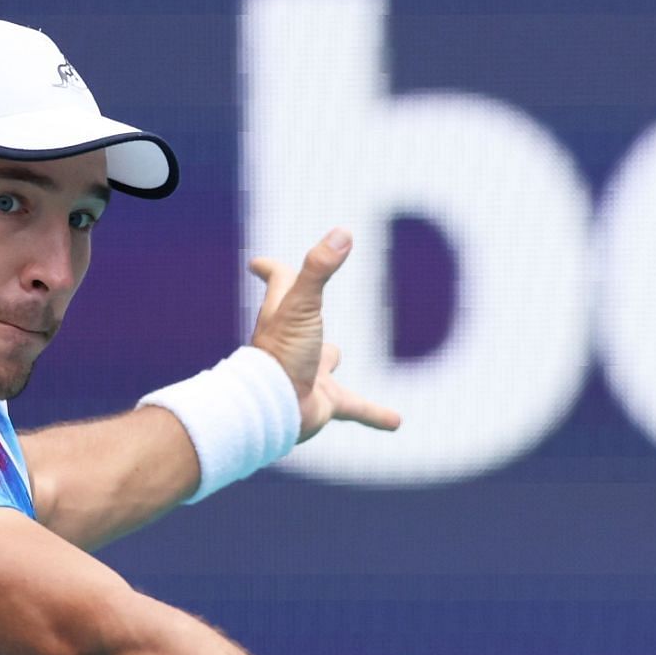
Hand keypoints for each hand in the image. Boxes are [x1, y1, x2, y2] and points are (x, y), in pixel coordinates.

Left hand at [247, 228, 402, 442]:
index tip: (259, 264)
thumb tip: (343, 233)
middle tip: (304, 307)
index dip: (271, 270)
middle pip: (297, 321)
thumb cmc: (282, 354)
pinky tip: (396, 422)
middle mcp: (294, 342)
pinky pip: (357, 407)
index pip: (277, 283)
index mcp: (284, 315)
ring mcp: (309, 373)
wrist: (274, 410)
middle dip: (302, 314)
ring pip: (322, 364)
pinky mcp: (325, 402)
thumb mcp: (302, 304)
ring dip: (330, 361)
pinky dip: (376, 413)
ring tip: (336, 357)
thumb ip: (320, 268)